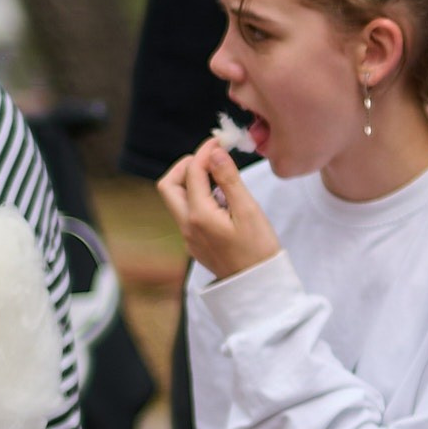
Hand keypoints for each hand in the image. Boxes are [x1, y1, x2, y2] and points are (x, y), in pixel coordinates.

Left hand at [158, 142, 279, 280]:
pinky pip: (188, 214)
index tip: (219, 141)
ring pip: (177, 200)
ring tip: (220, 180)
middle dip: (185, 166)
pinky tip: (222, 202)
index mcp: (199, 216)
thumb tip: (215, 152)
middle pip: (168, 186)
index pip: (192, 172)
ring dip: (192, 183)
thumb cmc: (259, 250)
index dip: (204, 152)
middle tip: (208, 159)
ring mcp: (189, 237)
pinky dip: (198, 199)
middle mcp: (187, 226)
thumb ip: (229, 179)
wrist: (258, 287)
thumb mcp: (248, 211)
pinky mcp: (195, 244)